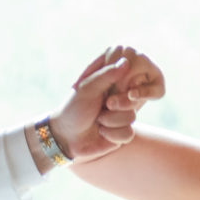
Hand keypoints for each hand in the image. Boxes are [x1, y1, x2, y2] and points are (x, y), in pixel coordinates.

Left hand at [49, 44, 166, 163]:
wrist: (65, 137)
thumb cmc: (74, 109)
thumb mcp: (88, 88)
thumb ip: (107, 75)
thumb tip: (126, 62)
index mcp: (111, 83)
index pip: (129, 78)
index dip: (124, 85)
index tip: (113, 91)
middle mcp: (119, 98)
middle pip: (133, 99)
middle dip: (117, 105)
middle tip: (105, 105)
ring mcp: (121, 115)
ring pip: (131, 117)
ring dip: (110, 121)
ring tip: (98, 121)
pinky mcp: (122, 133)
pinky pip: (128, 133)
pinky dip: (112, 134)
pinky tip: (101, 133)